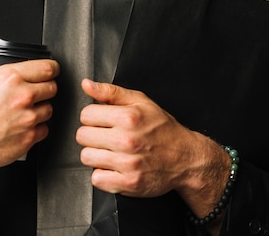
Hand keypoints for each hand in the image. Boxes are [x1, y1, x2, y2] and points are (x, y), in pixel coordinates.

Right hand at [0, 51, 59, 222]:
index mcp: (10, 77)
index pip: (48, 67)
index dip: (50, 68)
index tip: (49, 71)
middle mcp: (23, 96)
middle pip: (52, 87)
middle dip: (45, 89)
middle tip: (34, 92)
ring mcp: (27, 118)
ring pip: (49, 109)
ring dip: (40, 109)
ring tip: (25, 111)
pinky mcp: (28, 138)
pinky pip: (44, 130)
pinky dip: (36, 129)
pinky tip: (23, 127)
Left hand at [76, 79, 229, 221]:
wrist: (185, 158)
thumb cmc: (162, 128)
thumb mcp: (140, 101)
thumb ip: (110, 92)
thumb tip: (86, 85)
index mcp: (128, 117)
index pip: (86, 114)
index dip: (92, 116)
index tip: (102, 121)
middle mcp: (127, 140)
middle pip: (82, 136)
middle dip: (92, 135)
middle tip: (106, 136)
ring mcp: (127, 163)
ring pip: (86, 157)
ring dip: (95, 155)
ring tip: (110, 151)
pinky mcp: (128, 183)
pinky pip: (96, 179)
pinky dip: (102, 174)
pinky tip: (114, 167)